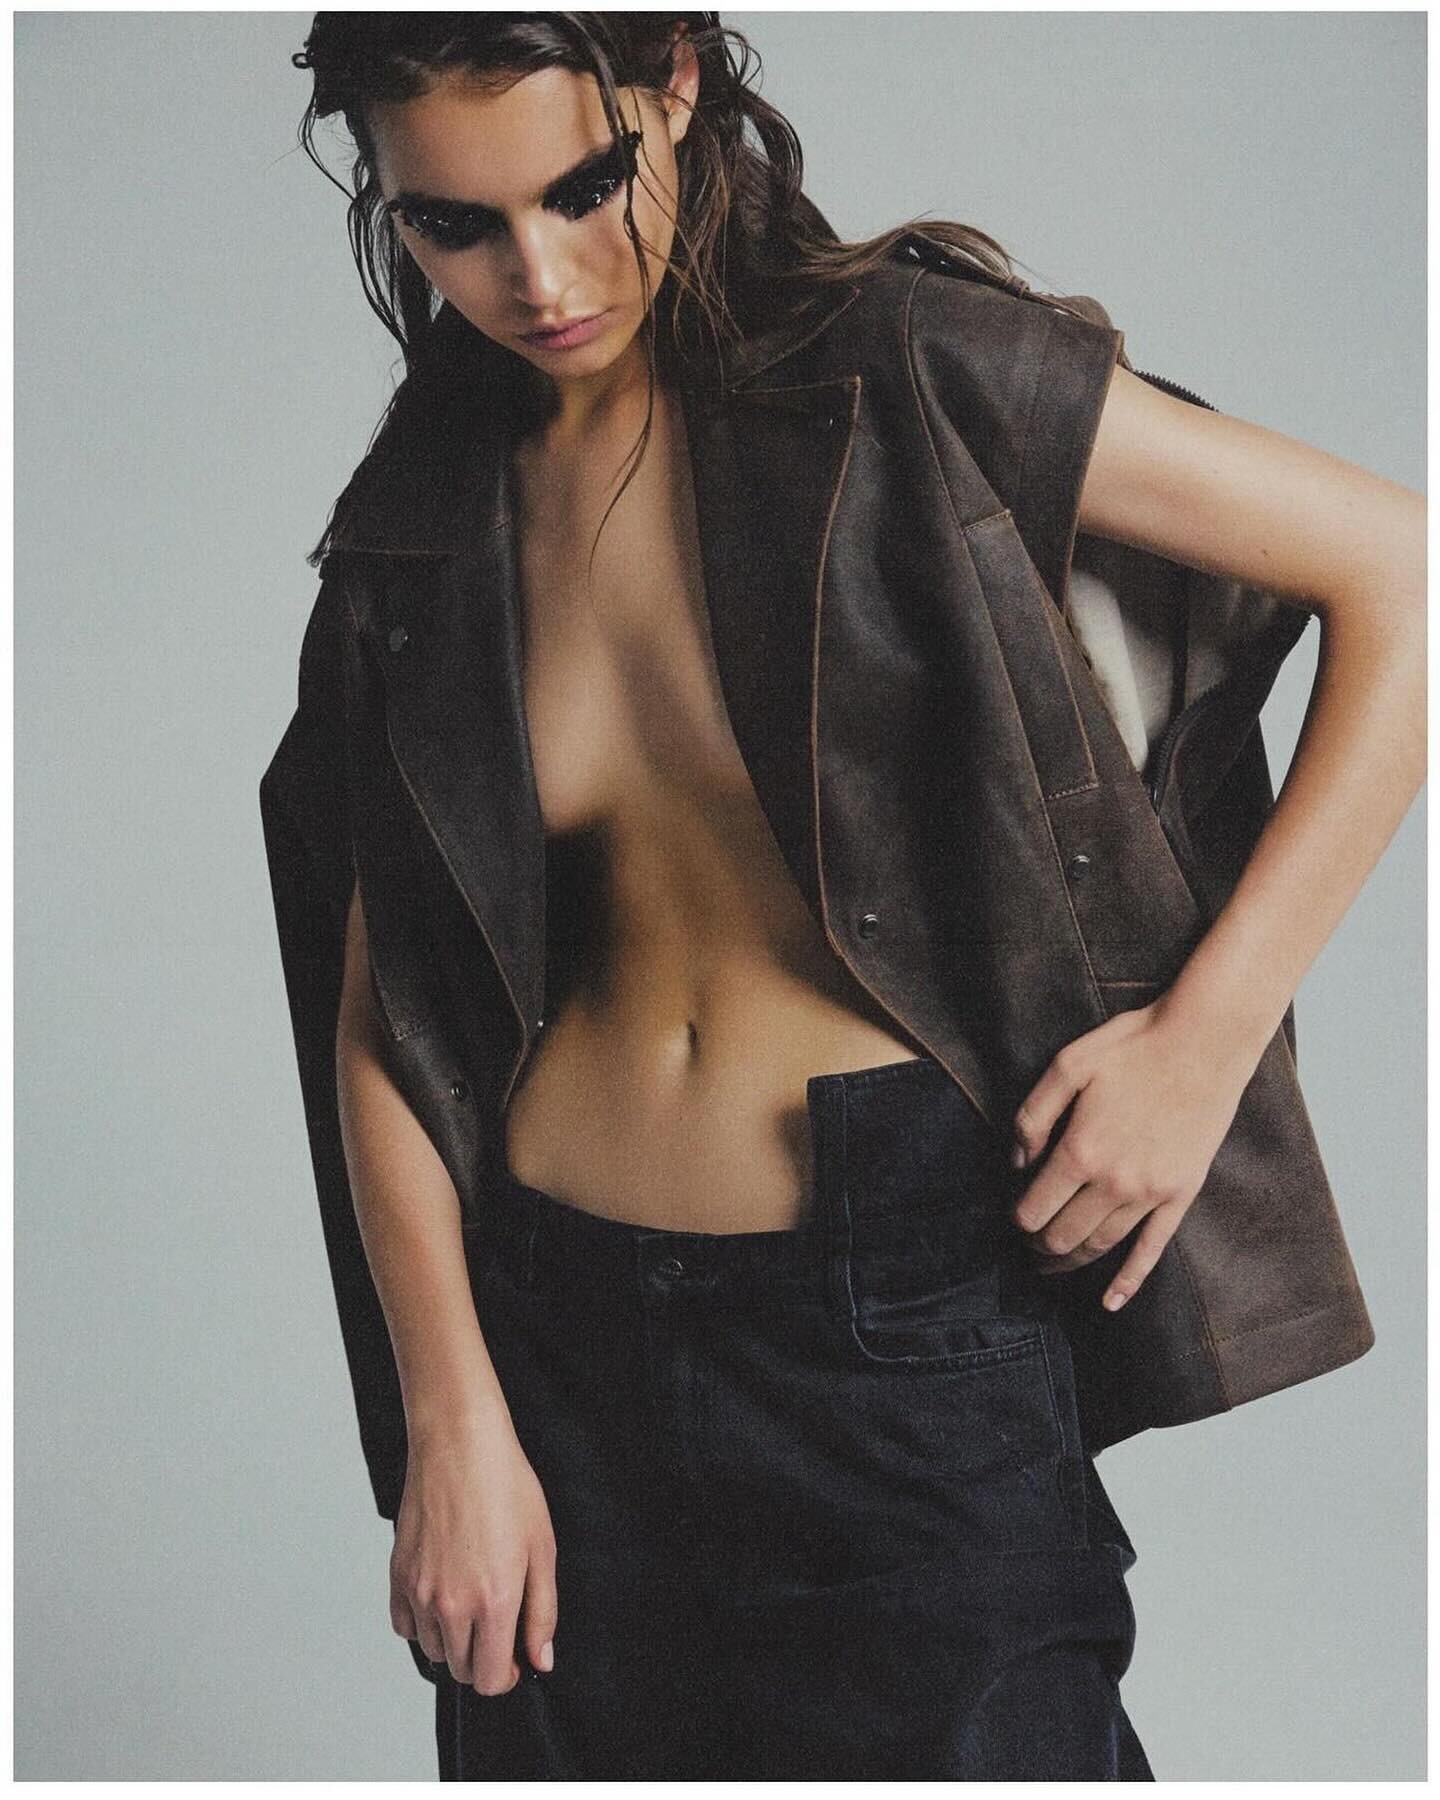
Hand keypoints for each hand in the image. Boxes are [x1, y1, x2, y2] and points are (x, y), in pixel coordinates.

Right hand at [390, 1400, 557, 1694]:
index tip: (512, 1657)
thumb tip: (540, 1658)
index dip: (505, 1675)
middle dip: (482, 1658)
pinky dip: (422, 1622)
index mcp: (493, 1601)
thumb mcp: (542, 1548)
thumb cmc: (505, 1486)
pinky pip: (405, 1625)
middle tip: (497, 1625)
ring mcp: (419, 1591)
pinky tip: (442, 1595)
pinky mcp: (398, 1575)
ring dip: (453, 1640)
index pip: (489, 1679)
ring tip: (472, 1601)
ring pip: (433, 1650)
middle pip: (460, 1670)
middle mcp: (450, 1604)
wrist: (459, 1444)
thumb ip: (542, 1612)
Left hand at [1008, 995, 1256, 1310]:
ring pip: (1101, 1245)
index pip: (1035, 1208)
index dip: (1018, 1217)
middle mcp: (1114, 1182)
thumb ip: (1033, 1115)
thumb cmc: (1132, 1046)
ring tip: (1051, 1266)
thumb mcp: (1067, 1065)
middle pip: (1064, 1236)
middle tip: (1027, 1245)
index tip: (1015, 1213)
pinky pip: (1152, 1249)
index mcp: (1080, 1151)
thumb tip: (1017, 1160)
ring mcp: (1151, 1193)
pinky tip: (1110, 1302)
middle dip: (1039, 1246)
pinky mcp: (1181, 1194)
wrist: (1204, 1041)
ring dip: (1071, 1262)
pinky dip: (1129, 1281)